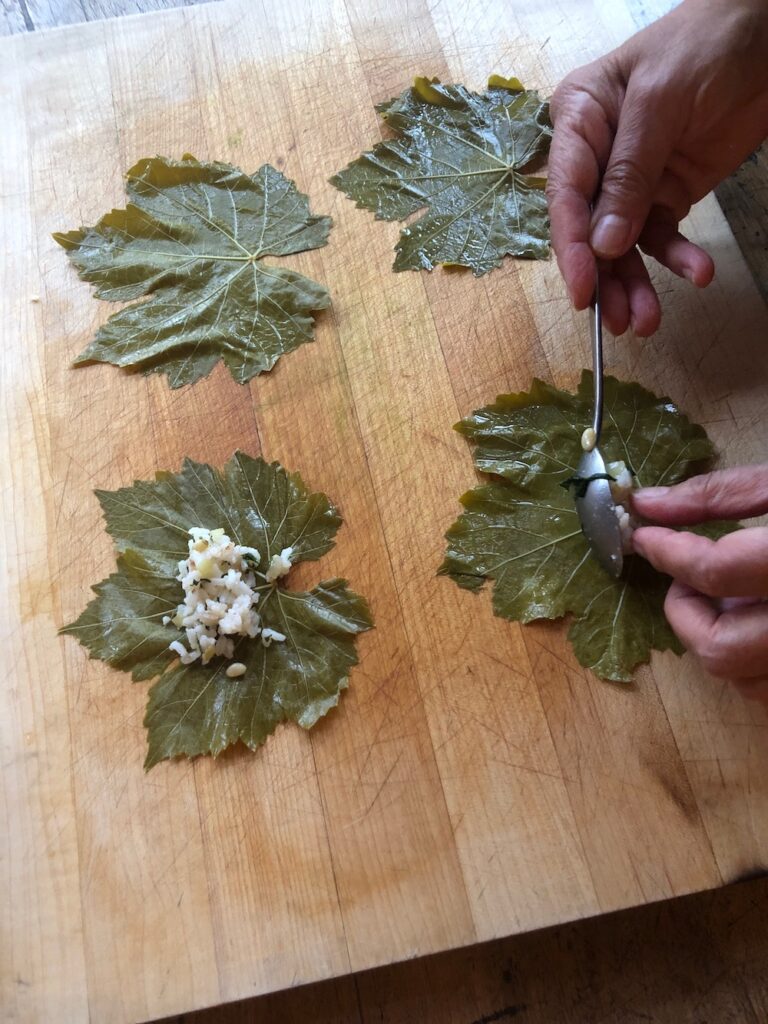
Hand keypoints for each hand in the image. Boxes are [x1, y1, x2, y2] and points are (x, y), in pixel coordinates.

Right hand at [546, 0, 767, 335]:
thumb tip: (605, 244)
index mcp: (579, 122)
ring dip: (636, 284)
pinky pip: (663, 236)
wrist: (767, 30)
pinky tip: (697, 273)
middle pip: (590, 230)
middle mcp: (597, 158)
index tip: (583, 291)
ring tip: (648, 322)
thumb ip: (630, 173)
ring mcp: (632, 180)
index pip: (566, 194)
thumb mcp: (660, 102)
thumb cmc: (704, 42)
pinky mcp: (667, 194)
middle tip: (618, 322)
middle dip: (605, 278)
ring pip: (623, 245)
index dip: (572, 247)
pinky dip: (678, 258)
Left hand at [632, 465, 767, 699]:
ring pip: (742, 682)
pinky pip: (765, 688)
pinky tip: (759, 618)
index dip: (667, 552)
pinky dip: (751, 659)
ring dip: (721, 640)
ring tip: (738, 596)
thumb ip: (723, 494)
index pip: (713, 572)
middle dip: (687, 612)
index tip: (644, 536)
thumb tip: (648, 504)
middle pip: (719, 650)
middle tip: (693, 576)